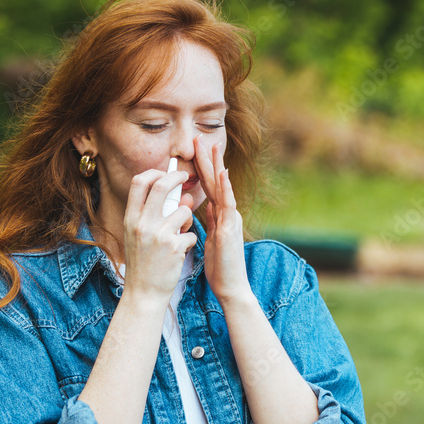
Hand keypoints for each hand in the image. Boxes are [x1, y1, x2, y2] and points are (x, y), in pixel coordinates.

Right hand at [121, 168, 196, 301]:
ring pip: (184, 210)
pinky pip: (191, 233)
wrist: (144, 293)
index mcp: (130, 219)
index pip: (139, 182)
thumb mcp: (139, 236)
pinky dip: (190, 241)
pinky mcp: (174, 247)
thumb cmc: (144, 263)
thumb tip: (182, 196)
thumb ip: (157, 215)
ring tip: (182, 232)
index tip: (165, 172)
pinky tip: (181, 252)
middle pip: (161, 186)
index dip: (154, 172)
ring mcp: (158, 235)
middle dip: (177, 177)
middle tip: (186, 177)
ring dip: (188, 218)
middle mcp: (141, 224)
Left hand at [194, 137, 252, 304]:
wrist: (230, 286)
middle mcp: (227, 213)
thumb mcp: (209, 238)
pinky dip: (225, 187)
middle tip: (198, 136)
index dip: (200, 166)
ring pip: (222, 187)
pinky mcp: (231, 229)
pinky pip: (228, 204)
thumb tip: (200, 207)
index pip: (207, 186)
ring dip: (217, 165)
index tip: (193, 149)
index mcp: (220, 215)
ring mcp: (230, 219)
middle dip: (207, 158)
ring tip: (212, 145)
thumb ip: (207, 221)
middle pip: (215, 180)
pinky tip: (222, 172)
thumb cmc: (219, 266)